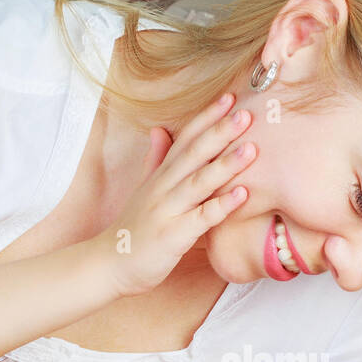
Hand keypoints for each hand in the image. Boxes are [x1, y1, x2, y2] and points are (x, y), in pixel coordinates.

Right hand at [102, 93, 255, 296]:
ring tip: (251, 149)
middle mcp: (164, 187)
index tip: (230, 97)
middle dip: (220, 132)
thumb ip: (155, 159)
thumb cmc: (133, 229)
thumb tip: (160, 129)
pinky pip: (202, 218)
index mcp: (160, 175)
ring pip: (199, 182)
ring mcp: (168, 210)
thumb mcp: (143, 188)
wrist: (110, 264)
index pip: (185, 139)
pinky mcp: (174, 235)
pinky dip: (222, 205)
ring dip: (225, 164)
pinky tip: (243, 194)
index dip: (206, 118)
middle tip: (246, 114)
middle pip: (193, 154)